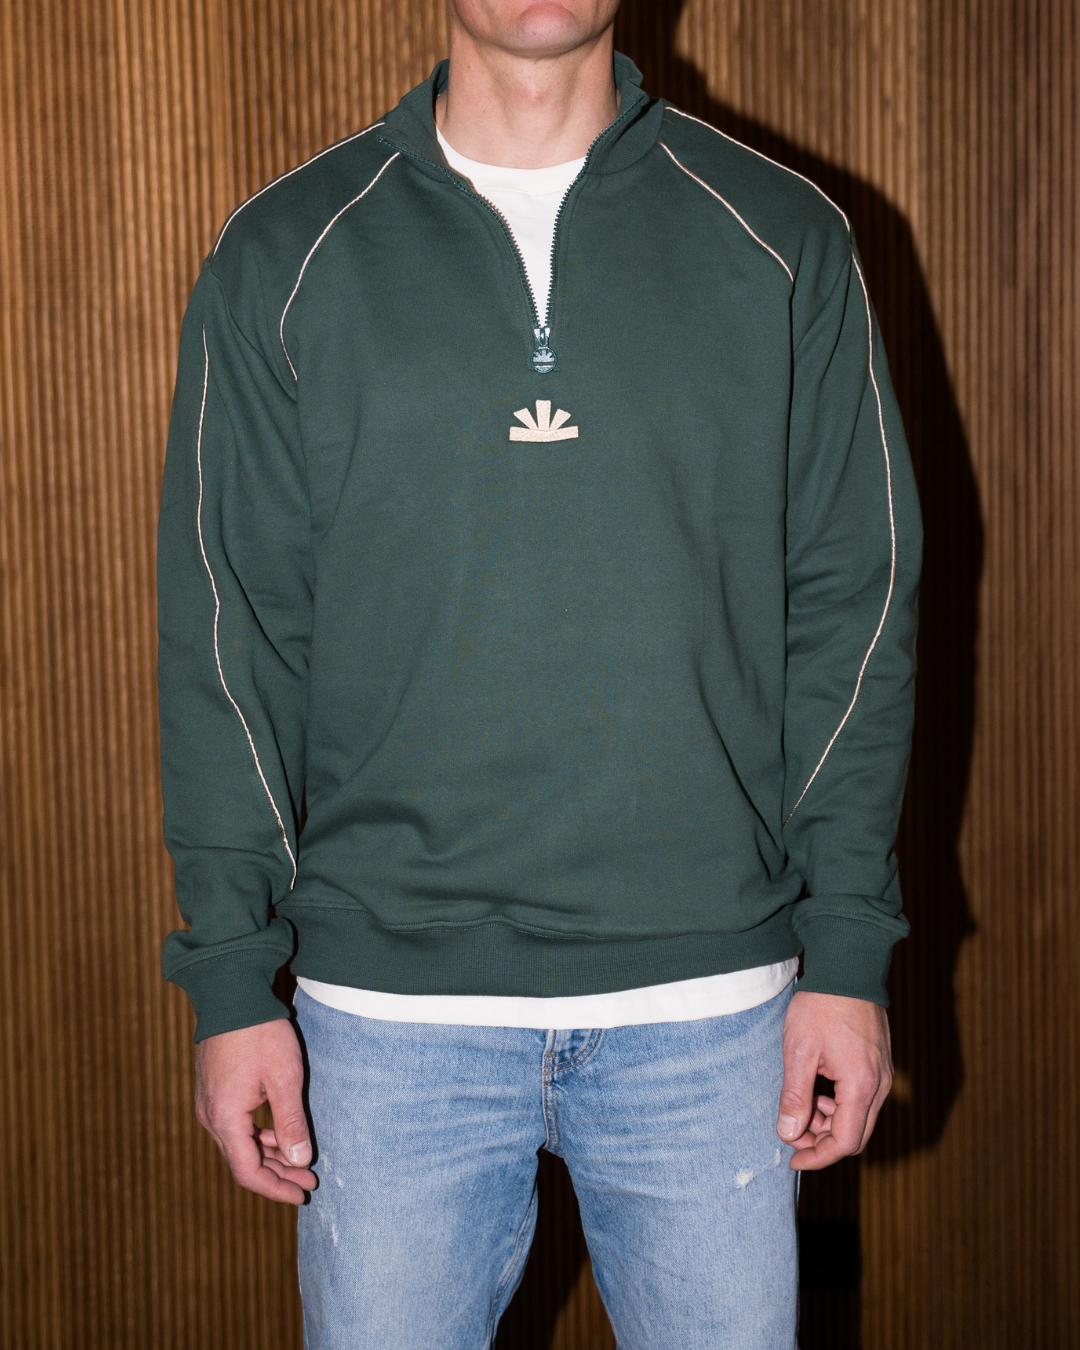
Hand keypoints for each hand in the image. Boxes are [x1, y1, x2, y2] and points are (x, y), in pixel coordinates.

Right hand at [195, 1018, 316, 1203]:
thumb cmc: (260, 1034)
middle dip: (277, 1176)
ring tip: (301, 1162)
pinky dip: (258, 1138)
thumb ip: (291, 1122)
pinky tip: (280, 1136)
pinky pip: (236, 1127)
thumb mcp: (285, 1077)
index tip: (302, 1194)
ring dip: (269, 1157)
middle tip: (308, 1181)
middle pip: (243, 1162)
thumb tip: (300, 1160)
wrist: (231, 995)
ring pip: (239, 1146)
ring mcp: (209, 1104)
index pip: (247, 1172)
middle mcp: (211, 1117)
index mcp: (225, 1118)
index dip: (275, 1189)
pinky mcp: (215, 1092)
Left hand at [776, 990, 892, 1169]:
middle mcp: (880, 1085)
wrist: (847, 967)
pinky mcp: (879, 1063)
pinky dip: (840, 1105)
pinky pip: (863, 1099)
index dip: (817, 1157)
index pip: (844, 1142)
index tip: (792, 1159)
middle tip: (792, 1132)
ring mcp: (883, 1074)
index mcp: (861, 1086)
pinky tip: (818, 1091)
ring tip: (801, 1106)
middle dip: (822, 1141)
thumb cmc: (821, 1006)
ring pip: (860, 1118)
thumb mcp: (798, 1051)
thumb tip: (788, 1134)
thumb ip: (795, 1096)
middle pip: (856, 1135)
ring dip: (830, 1122)